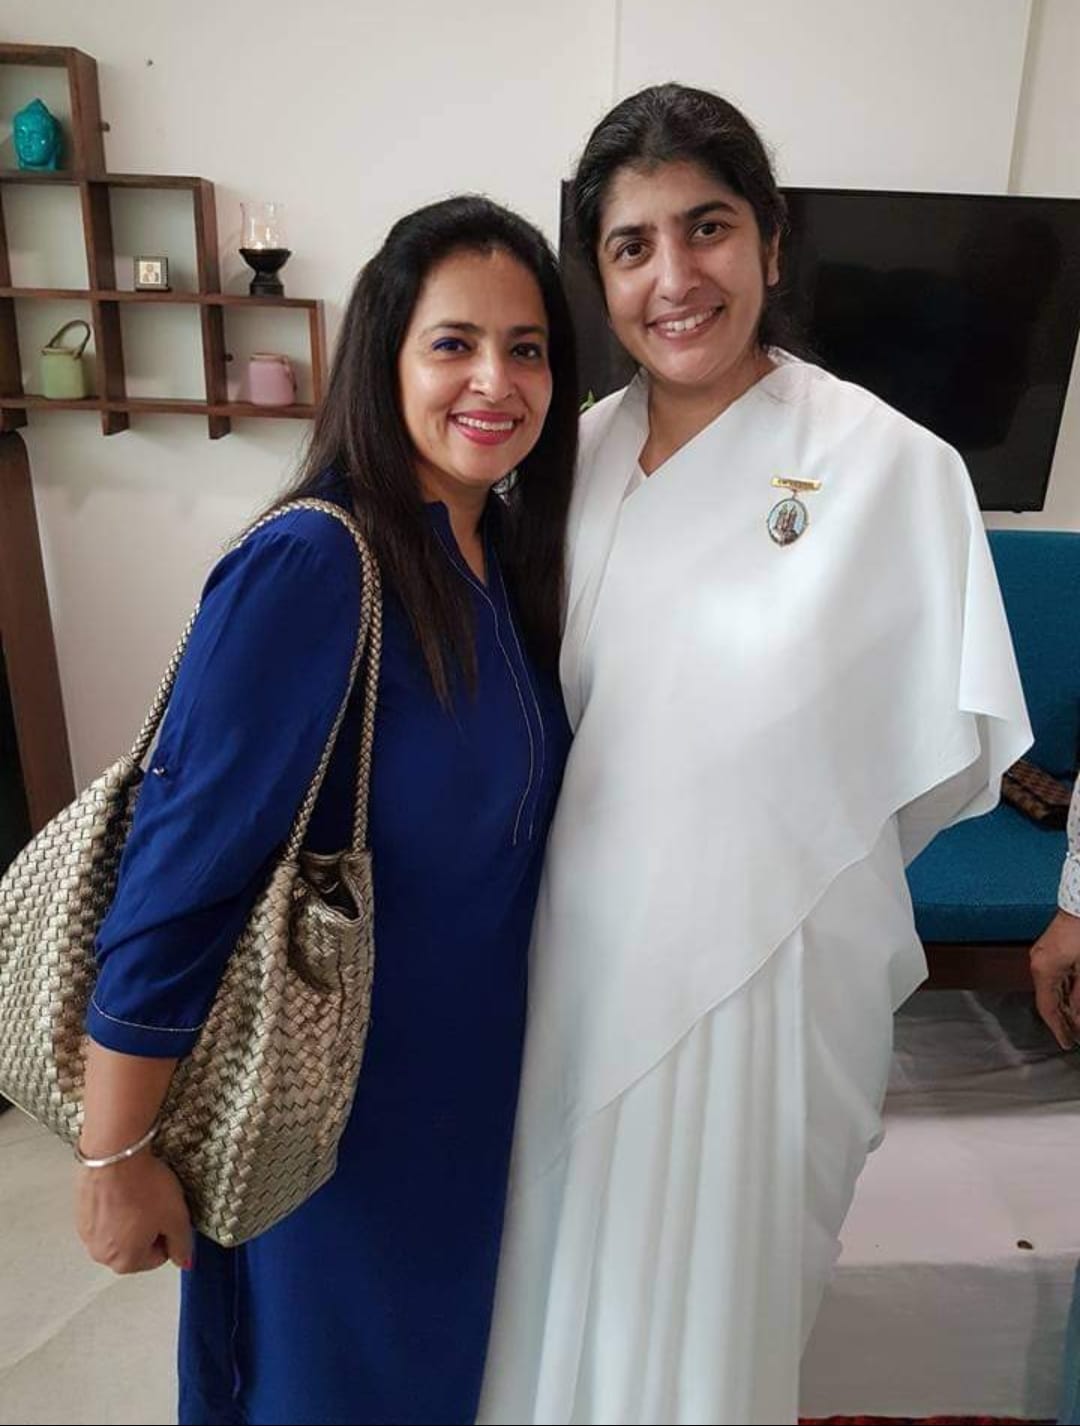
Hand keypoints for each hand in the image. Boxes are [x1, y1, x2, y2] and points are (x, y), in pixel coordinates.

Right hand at [76, 1150, 192, 1274]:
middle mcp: (101, 1254)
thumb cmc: (143, 1186)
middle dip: (148, 1227)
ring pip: (119, 1230)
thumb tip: (183, 1260)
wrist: (114, 1155)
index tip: (169, 1214)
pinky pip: (104, 1214)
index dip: (169, 1233)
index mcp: (126, 1262)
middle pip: (136, 1246)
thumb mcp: (176, 1217)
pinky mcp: (80, 1212)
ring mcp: (87, 1233)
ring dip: (131, 1215)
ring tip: (139, 1192)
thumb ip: (182, 1245)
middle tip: (156, 1202)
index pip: (158, 1257)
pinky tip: (124, 1187)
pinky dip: (115, 1204)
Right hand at [1030, 909, 1079, 1049]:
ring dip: (1065, 1005)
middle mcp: (1038, 963)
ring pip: (1052, 988)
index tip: (1068, 1043)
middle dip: (1063, 1019)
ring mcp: (1042, 955)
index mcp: (1043, 970)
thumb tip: (1078, 1018)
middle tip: (1075, 1035)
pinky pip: (1055, 977)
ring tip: (1078, 1019)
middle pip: (1048, 999)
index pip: (1047, 1008)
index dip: (1058, 1029)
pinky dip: (1065, 990)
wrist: (1079, 903)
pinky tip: (1075, 997)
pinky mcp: (1050, 949)